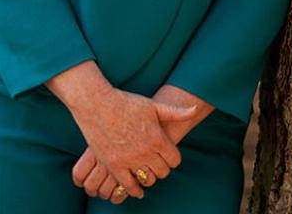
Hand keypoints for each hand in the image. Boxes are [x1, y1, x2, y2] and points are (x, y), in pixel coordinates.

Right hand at [72, 85, 213, 203]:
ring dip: (148, 177)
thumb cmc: (125, 102)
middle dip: (161, 168)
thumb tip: (195, 109)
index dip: (172, 159)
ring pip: (147, 180)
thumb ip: (175, 113)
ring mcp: (129, 159)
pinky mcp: (113, 165)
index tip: (167, 156)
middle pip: (162, 172)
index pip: (174, 160)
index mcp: (157, 137)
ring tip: (145, 172)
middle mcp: (145, 151)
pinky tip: (136, 190)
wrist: (96, 103)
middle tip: (156, 164)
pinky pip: (128, 186)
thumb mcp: (152, 105)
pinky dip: (134, 190)